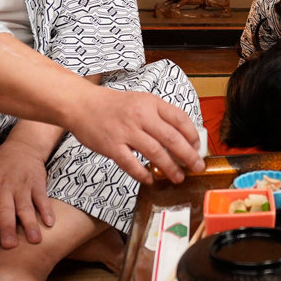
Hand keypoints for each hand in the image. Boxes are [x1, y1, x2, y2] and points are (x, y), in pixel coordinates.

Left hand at [0, 139, 54, 259]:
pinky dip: (47, 211)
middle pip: (4, 212)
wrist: (21, 148)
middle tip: (9, 246)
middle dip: (7, 230)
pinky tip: (50, 222)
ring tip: (35, 240)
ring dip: (30, 224)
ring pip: (25, 207)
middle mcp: (2, 189)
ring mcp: (21, 185)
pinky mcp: (37, 183)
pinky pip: (42, 199)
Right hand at [67, 87, 205, 184]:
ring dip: (170, 168)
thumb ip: (160, 115)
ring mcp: (126, 131)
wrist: (82, 104)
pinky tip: (151, 179)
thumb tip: (183, 136)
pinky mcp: (111, 146)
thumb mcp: (142, 101)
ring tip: (178, 177)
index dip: (192, 135)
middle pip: (172, 138)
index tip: (197, 147)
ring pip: (155, 152)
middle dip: (188, 156)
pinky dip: (143, 174)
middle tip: (197, 167)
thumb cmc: (114, 105)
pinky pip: (131, 164)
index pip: (180, 118)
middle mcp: (141, 116)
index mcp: (151, 103)